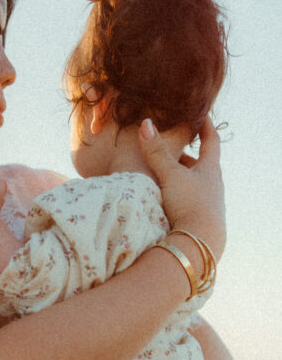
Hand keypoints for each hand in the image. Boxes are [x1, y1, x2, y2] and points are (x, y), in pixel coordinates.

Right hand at [138, 117, 225, 258]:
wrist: (199, 243)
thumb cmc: (189, 204)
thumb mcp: (170, 175)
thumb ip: (156, 152)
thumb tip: (145, 123)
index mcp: (210, 170)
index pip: (211, 141)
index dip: (206, 127)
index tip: (201, 116)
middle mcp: (213, 186)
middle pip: (201, 165)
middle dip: (186, 157)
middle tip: (173, 149)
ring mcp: (209, 205)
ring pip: (194, 186)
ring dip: (181, 180)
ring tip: (165, 177)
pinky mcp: (200, 222)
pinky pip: (190, 203)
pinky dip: (179, 197)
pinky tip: (168, 203)